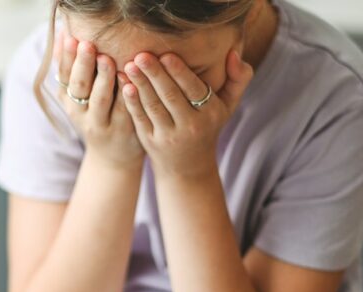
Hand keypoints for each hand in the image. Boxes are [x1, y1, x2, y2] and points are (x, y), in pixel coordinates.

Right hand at [55, 32, 144, 167]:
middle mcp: (82, 114)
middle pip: (80, 88)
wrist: (113, 160)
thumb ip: (71, 71)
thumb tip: (61, 36)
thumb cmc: (97, 119)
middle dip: (83, 66)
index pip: (65, 78)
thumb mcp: (77, 100)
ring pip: (101, 100)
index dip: (66, 59)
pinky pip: (125, 110)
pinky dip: (127, 95)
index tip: (71, 39)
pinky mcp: (124, 130)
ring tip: (107, 59)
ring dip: (104, 79)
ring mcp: (103, 123)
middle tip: (87, 45)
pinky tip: (130, 81)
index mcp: (70, 103)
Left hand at [121, 50, 253, 177]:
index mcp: (210, 113)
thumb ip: (238, 79)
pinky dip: (132, 102)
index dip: (179, 72)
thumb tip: (233, 52)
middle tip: (142, 55)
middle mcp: (191, 126)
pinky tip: (125, 86)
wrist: (189, 167)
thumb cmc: (208, 126)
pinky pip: (140, 119)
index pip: (194, 89)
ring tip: (130, 65)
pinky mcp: (151, 141)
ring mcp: (169, 136)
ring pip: (153, 106)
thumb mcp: (228, 106)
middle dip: (155, 74)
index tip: (166, 54)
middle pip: (171, 96)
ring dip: (140, 84)